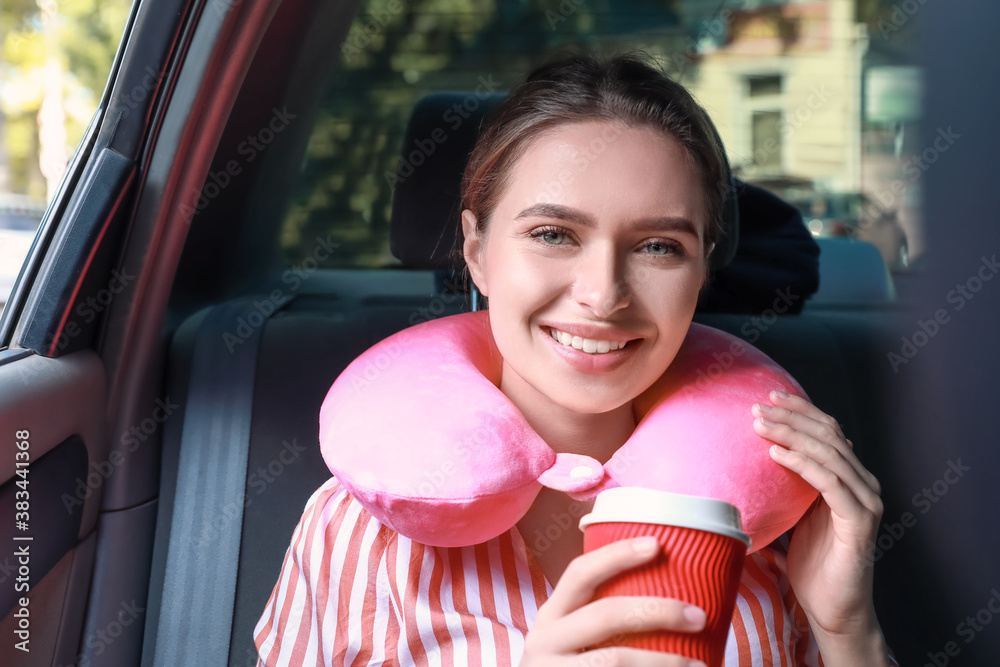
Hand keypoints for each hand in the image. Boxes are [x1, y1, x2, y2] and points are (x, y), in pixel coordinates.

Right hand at [521, 536, 707, 666]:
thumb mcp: (570, 640)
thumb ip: (600, 621)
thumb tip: (672, 599)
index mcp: (550, 617)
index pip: (579, 573)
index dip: (616, 555)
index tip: (656, 544)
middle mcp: (544, 641)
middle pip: (605, 615)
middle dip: (658, 611)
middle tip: (699, 616)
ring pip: (615, 660)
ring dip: (664, 661)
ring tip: (698, 664)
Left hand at [752, 391, 889, 664]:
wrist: (833, 608)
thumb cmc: (813, 562)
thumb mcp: (797, 512)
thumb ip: (792, 483)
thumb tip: (761, 452)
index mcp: (850, 477)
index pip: (828, 430)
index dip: (801, 409)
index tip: (770, 395)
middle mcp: (863, 484)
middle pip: (828, 436)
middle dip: (791, 417)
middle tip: (758, 407)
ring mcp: (865, 502)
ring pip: (829, 454)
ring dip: (791, 435)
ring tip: (760, 424)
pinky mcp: (859, 523)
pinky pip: (830, 484)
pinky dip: (802, 464)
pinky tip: (776, 454)